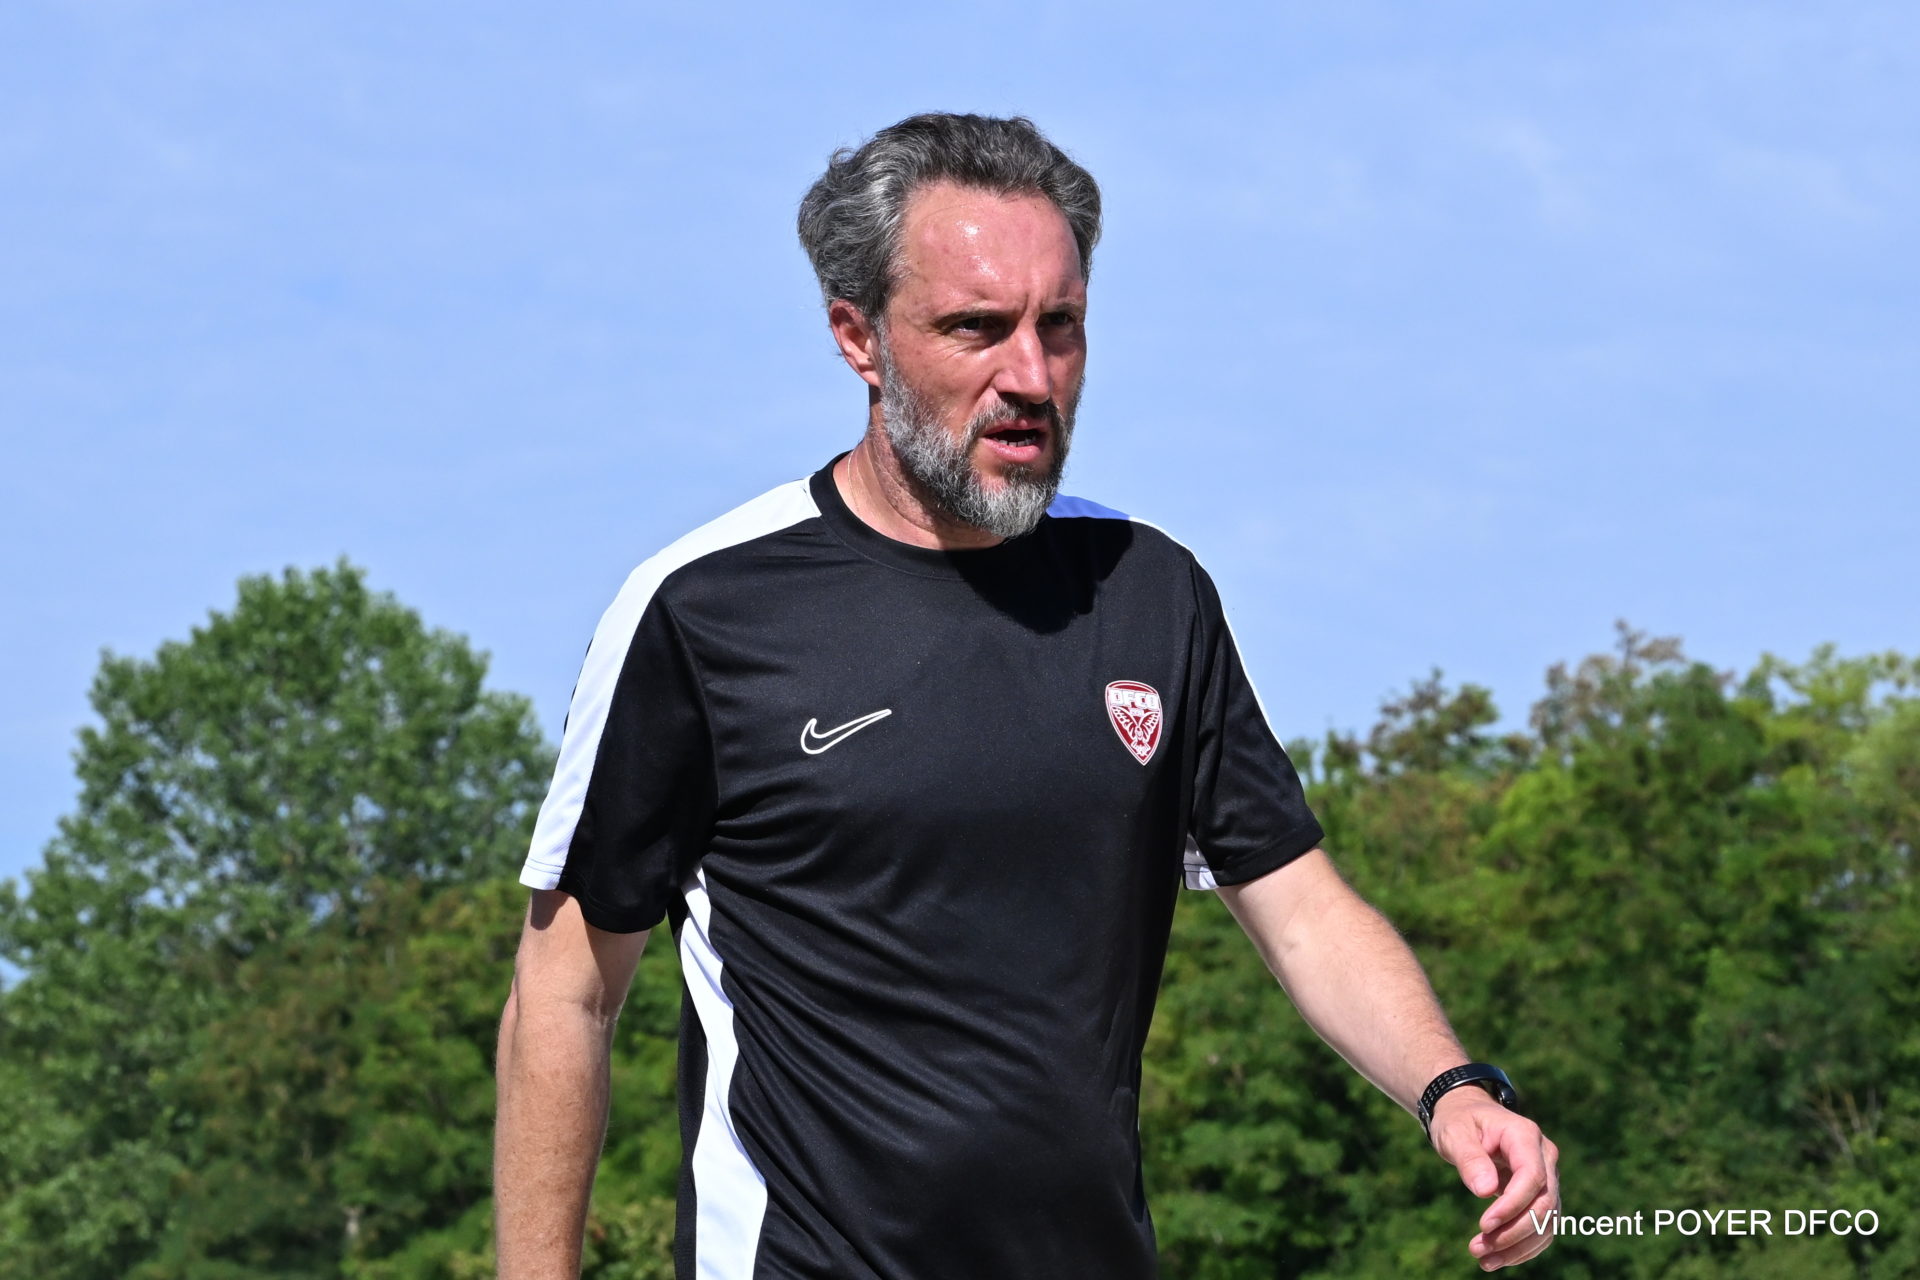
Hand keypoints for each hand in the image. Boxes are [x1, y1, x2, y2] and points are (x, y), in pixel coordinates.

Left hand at [1428, 1088, 1559, 1270]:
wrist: (1468, 1116)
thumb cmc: (1459, 1121)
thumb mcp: (1455, 1133)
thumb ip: (1469, 1159)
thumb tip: (1485, 1191)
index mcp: (1525, 1136)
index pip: (1532, 1176)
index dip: (1512, 1205)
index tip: (1484, 1225)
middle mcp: (1544, 1156)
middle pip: (1544, 1203)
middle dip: (1513, 1232)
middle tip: (1478, 1249)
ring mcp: (1547, 1176)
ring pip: (1547, 1220)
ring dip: (1518, 1246)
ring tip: (1484, 1260)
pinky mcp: (1541, 1193)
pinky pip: (1542, 1225)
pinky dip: (1523, 1246)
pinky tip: (1498, 1258)